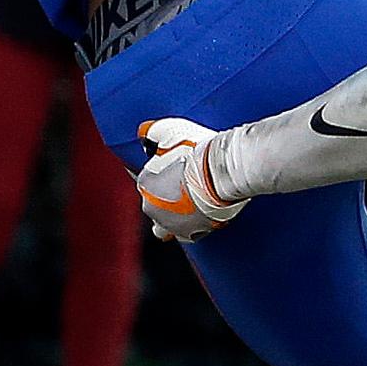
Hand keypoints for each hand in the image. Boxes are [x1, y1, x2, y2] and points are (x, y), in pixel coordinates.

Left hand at [135, 117, 247, 240]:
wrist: (223, 173)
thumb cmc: (197, 151)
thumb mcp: (170, 131)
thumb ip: (152, 132)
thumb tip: (143, 132)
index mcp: (145, 183)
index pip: (148, 178)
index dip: (163, 171)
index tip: (177, 165)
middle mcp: (152, 207)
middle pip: (155, 204)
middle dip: (166, 197)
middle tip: (186, 183)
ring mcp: (171, 224)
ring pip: (166, 226)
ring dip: (175, 217)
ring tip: (192, 205)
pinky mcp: (192, 234)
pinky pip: (189, 233)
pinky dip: (194, 225)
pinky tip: (204, 214)